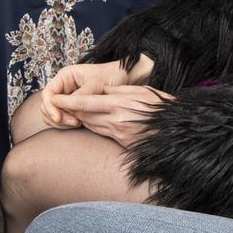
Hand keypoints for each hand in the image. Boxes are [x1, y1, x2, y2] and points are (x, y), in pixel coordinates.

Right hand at [40, 56, 153, 126]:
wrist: (124, 78)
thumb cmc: (112, 76)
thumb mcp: (97, 84)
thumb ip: (81, 96)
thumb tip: (66, 107)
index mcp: (65, 76)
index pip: (48, 93)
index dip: (50, 107)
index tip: (58, 118)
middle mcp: (63, 87)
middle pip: (47, 106)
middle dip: (57, 116)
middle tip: (74, 122)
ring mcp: (67, 97)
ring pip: (53, 113)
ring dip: (62, 122)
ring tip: (79, 123)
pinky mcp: (73, 107)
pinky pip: (63, 118)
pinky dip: (67, 123)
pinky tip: (81, 123)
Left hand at [49, 84, 173, 146]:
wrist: (177, 128)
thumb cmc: (161, 106)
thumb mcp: (141, 90)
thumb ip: (119, 90)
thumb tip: (103, 89)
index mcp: (119, 104)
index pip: (85, 102)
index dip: (67, 101)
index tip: (55, 99)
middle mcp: (116, 120)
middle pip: (84, 116)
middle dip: (71, 111)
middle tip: (62, 105)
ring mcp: (119, 134)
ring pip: (90, 126)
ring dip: (81, 119)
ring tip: (76, 112)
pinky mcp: (122, 143)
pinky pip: (101, 134)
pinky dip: (94, 127)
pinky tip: (93, 122)